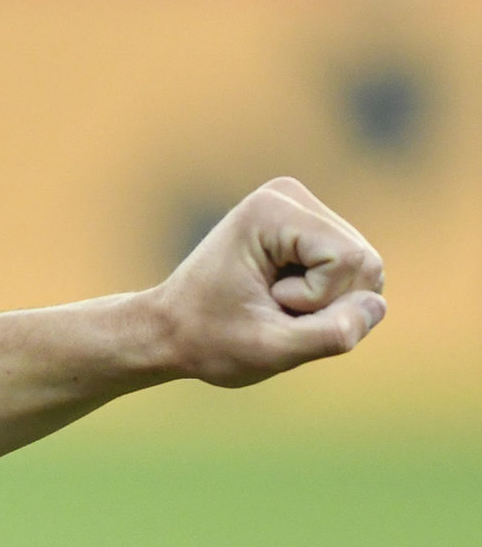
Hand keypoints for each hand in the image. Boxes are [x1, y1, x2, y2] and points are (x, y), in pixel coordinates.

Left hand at [147, 177, 385, 386]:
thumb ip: (328, 334)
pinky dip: (325, 299)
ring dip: (326, 304)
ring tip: (273, 304)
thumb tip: (376, 307)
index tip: (266, 303)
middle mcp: (290, 195)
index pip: (350, 262)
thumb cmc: (208, 341)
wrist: (170, 331)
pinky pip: (354, 275)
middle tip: (269, 309)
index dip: (318, 300)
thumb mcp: (268, 350)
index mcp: (273, 209)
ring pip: (364, 271)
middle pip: (364, 264)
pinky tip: (283, 299)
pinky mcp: (311, 229)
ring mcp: (302, 208)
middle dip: (326, 304)